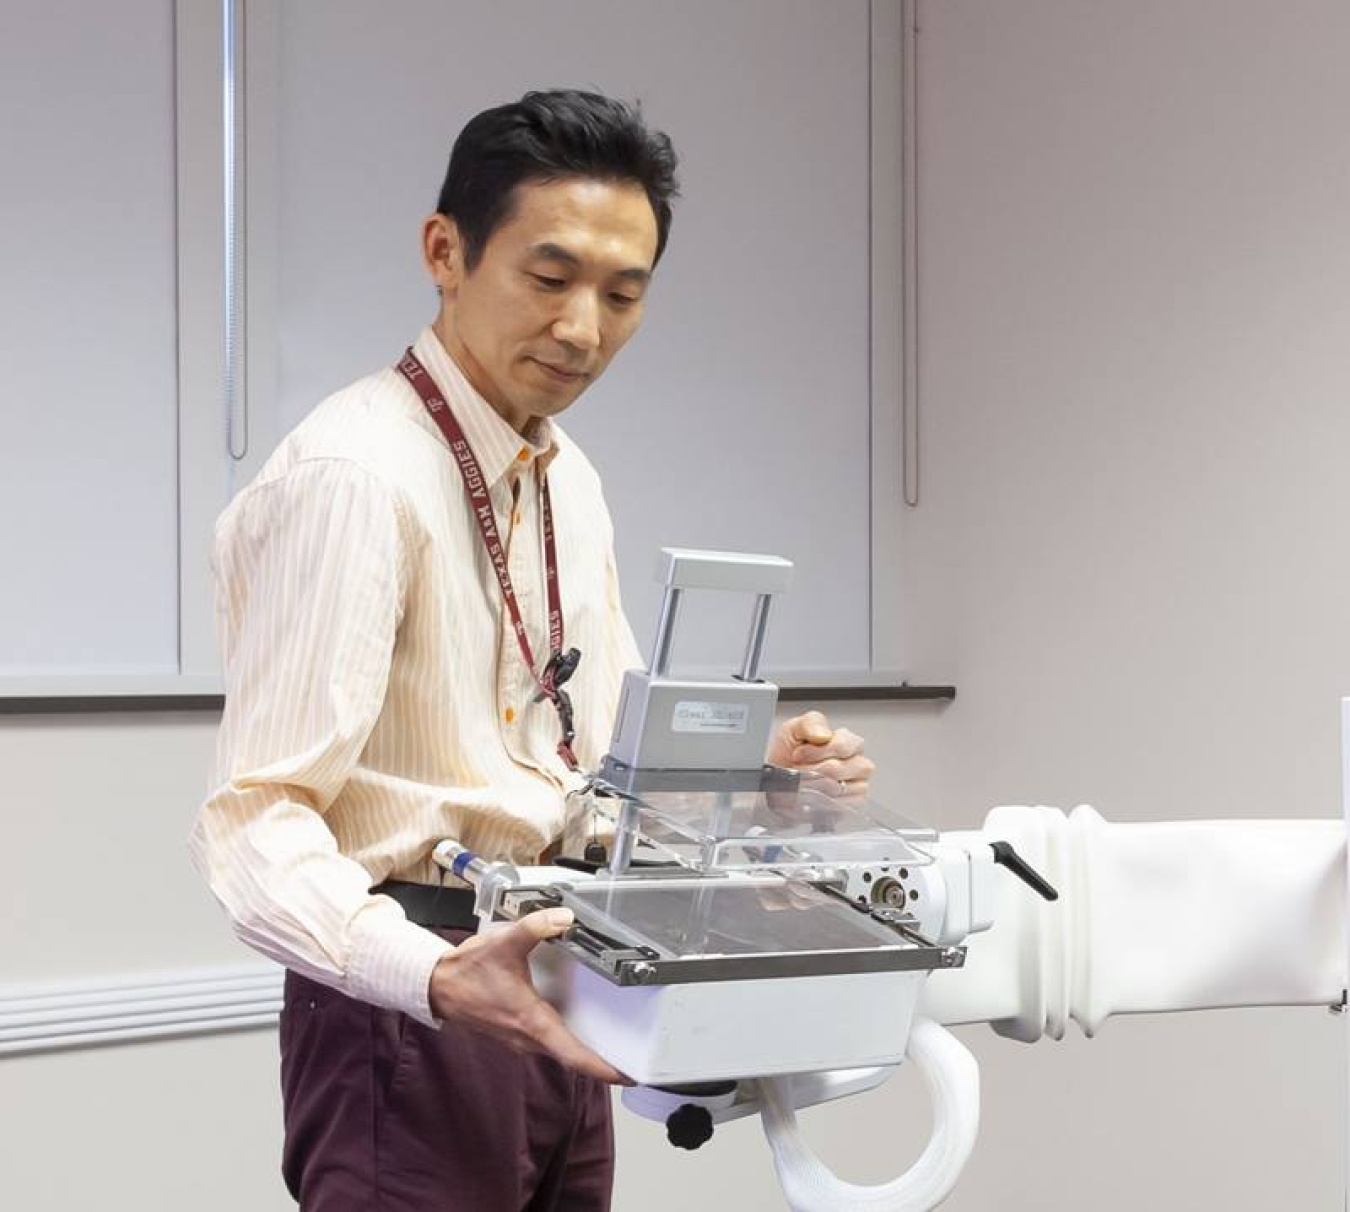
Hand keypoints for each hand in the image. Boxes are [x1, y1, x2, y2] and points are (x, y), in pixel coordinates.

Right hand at [427, 907, 631, 1085]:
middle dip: (603, 1063)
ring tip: (616, 1052)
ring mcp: (522, 1039)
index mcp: (531, 1021)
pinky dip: (570, 1044)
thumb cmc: (467, 971)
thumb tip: (563, 918)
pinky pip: (550, 1045)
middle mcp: (528, 1038)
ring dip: (586, 1054)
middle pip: (573, 1059)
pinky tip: (582, 1031)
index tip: (626, 1074)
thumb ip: (535, 927)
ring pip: (561, 1053)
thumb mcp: (504, 943)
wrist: (438, 986)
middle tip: (634, 1065)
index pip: (573, 1054)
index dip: (602, 1068)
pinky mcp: (517, 1034)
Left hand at [766, 710, 875, 800]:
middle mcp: (858, 763)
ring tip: (801, 780)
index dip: (817, 751)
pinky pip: (839, 805)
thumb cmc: (790, 754)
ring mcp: (858, 786)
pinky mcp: (852, 805)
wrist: (777, 778)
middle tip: (798, 768)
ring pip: (836, 788)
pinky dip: (819, 800)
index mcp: (849, 742)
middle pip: (837, 769)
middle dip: (810, 769)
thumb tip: (823, 735)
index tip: (798, 753)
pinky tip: (811, 794)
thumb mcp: (794, 729)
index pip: (842, 746)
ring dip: (811, 784)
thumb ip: (811, 723)